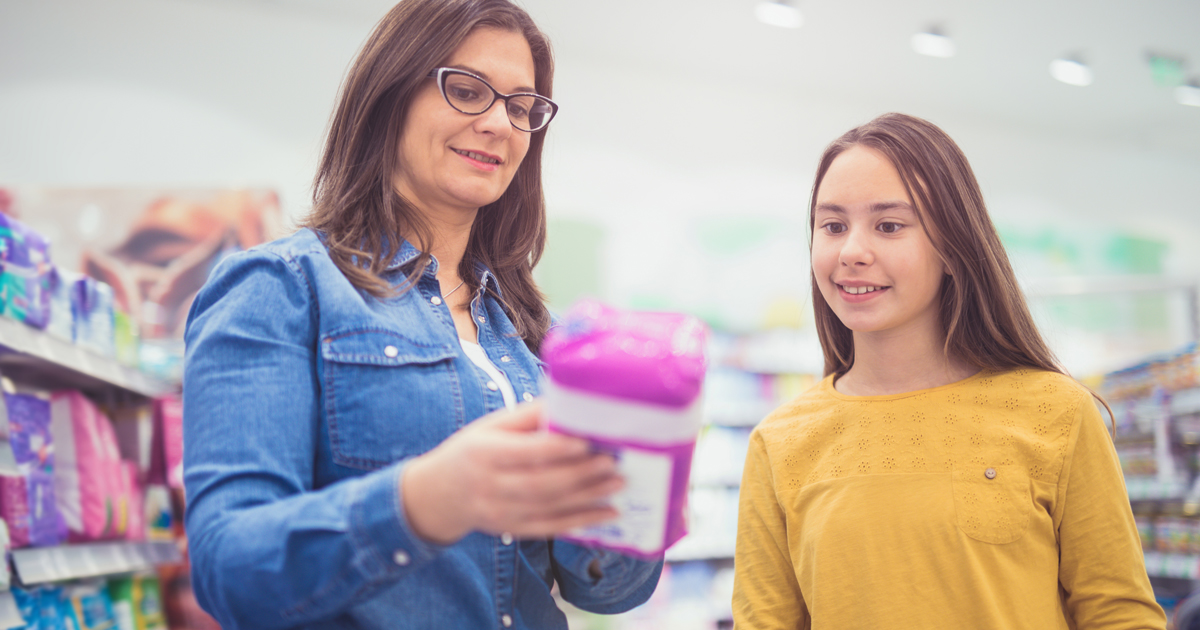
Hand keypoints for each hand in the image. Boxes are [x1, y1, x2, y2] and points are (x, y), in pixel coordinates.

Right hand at [402, 401, 622, 544]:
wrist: (439, 495)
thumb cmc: (472, 451)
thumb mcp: (490, 426)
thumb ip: (527, 416)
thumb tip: (567, 401)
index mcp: (484, 453)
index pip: (524, 453)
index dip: (557, 449)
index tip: (587, 442)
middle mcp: (491, 486)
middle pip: (541, 483)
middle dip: (581, 474)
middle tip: (612, 463)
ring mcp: (501, 513)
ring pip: (550, 507)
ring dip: (588, 497)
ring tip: (617, 484)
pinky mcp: (513, 530)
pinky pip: (552, 528)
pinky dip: (583, 522)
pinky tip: (608, 514)